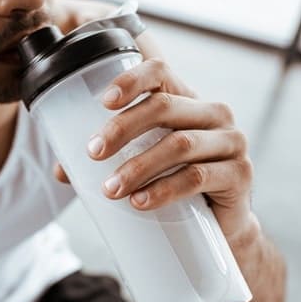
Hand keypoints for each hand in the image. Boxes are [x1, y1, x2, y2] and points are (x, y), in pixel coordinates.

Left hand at [88, 59, 255, 242]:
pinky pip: (198, 177)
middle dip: (121, 129)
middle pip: (163, 107)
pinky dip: (164, 189)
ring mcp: (230, 141)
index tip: (103, 101)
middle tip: (92, 153)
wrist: (219, 227)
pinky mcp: (239, 174)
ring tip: (110, 189)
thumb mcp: (142, 166)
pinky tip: (139, 201)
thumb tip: (61, 171)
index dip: (131, 81)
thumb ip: (106, 162)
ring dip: (138, 166)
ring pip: (178, 144)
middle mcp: (211, 114)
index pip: (159, 73)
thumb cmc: (175, 187)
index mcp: (184, 101)